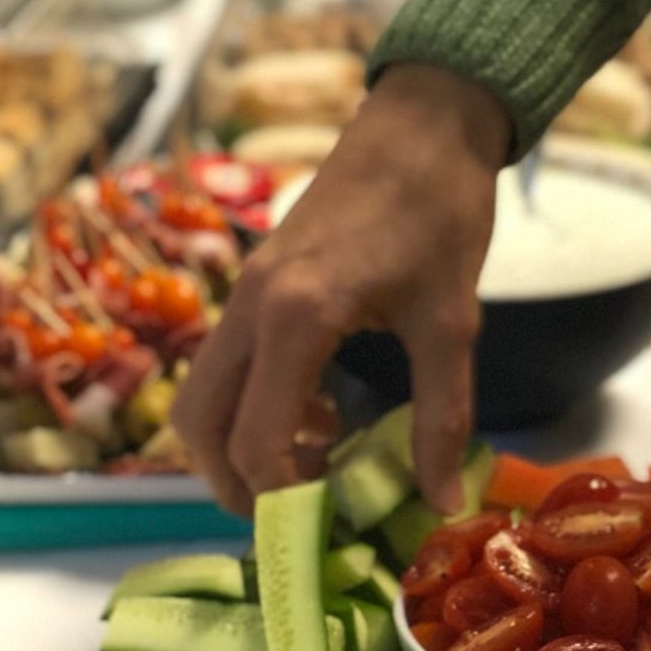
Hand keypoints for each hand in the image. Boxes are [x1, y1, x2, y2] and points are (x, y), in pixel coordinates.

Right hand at [172, 62, 510, 516]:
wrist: (422, 121)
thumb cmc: (440, 210)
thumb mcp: (451, 321)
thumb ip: (442, 415)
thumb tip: (443, 501)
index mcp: (295, 316)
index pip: (257, 440)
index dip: (281, 499)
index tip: (324, 528)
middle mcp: (250, 308)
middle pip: (199, 426)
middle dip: (235, 484)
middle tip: (296, 514)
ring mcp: (244, 296)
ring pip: (200, 398)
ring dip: (237, 446)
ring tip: (310, 464)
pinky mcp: (253, 288)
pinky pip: (226, 368)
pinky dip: (251, 408)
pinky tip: (318, 414)